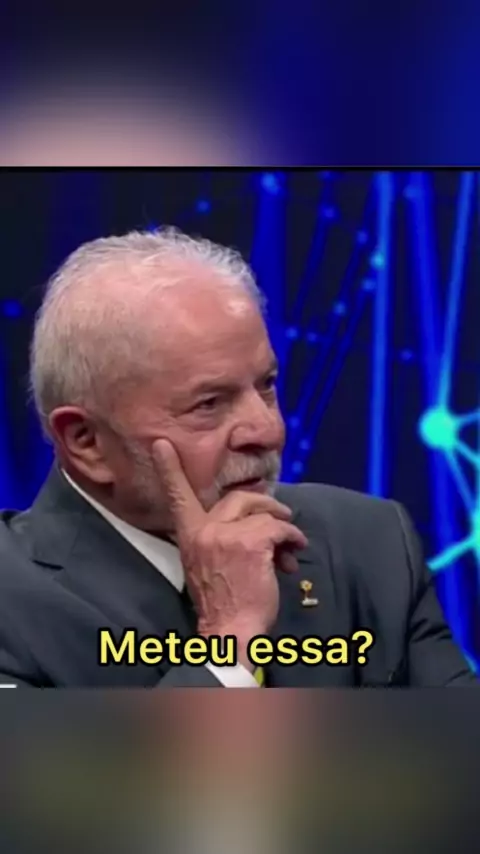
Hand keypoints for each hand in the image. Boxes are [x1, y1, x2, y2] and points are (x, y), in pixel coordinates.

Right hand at [152, 439, 307, 667]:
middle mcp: (204, 531)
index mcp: (190, 535)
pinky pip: (279, 529)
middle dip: (264, 505)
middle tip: (281, 520)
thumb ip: (220, 539)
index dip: (170, 469)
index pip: (178, 496)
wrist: (231, 631)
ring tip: (290, 546)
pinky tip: (292, 555)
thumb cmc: (224, 603)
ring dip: (283, 528)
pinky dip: (292, 539)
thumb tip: (254, 523)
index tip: (161, 443)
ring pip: (263, 514)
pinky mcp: (251, 543)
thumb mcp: (208, 565)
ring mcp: (226, 536)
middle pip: (238, 498)